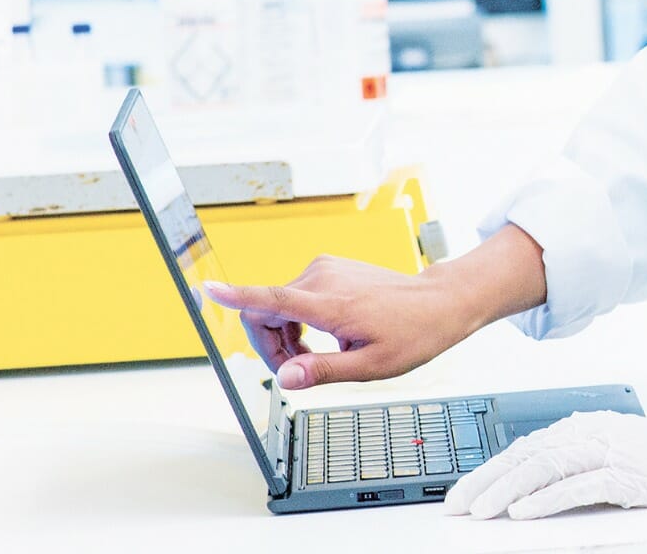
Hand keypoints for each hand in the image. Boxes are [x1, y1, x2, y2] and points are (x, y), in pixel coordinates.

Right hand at [202, 224, 548, 388]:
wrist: (439, 302)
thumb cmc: (413, 334)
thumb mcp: (371, 366)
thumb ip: (323, 371)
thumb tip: (285, 378)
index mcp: (330, 303)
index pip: (271, 298)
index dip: (235, 296)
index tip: (207, 288)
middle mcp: (322, 277)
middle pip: (265, 311)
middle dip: (270, 346)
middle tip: (298, 372)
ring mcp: (325, 269)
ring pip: (277, 305)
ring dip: (285, 336)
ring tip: (316, 357)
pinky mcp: (329, 268)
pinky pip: (294, 296)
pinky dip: (298, 321)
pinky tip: (324, 336)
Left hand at [445, 412, 646, 538]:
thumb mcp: (610, 460)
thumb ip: (570, 469)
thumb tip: (520, 496)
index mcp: (586, 426)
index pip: (525, 447)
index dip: (489, 471)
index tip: (459, 494)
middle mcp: (594, 432)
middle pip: (528, 455)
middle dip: (487, 482)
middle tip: (457, 505)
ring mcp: (612, 451)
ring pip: (547, 467)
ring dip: (509, 491)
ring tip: (481, 511)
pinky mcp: (629, 475)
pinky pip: (579, 486)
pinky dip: (547, 499)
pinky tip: (523, 512)